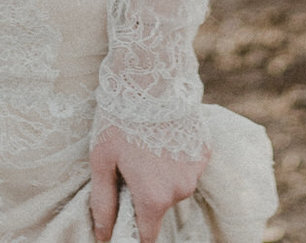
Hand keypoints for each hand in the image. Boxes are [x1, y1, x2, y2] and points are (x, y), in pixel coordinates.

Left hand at [90, 124, 208, 242]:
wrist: (151, 78)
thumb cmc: (120, 118)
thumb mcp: (102, 160)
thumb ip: (103, 202)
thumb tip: (103, 235)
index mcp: (153, 197)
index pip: (146, 235)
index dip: (132, 231)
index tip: (123, 219)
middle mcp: (180, 190)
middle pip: (159, 206)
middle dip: (144, 194)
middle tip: (128, 163)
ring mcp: (195, 172)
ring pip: (174, 185)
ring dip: (160, 175)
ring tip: (145, 144)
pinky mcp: (204, 152)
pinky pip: (186, 166)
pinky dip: (174, 158)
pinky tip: (162, 136)